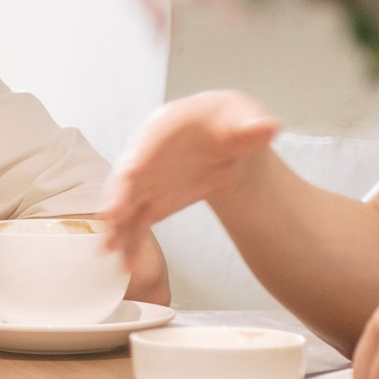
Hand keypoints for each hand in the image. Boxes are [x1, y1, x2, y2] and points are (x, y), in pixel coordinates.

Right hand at [100, 91, 279, 266]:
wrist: (226, 141)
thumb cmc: (229, 122)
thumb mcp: (243, 115)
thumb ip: (251, 123)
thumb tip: (265, 128)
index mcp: (166, 126)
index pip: (149, 140)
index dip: (139, 156)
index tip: (131, 173)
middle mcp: (146, 152)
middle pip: (128, 174)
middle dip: (118, 195)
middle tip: (113, 216)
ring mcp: (146, 179)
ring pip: (124, 203)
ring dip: (117, 225)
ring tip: (114, 248)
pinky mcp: (150, 202)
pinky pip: (135, 224)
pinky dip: (130, 242)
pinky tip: (128, 263)